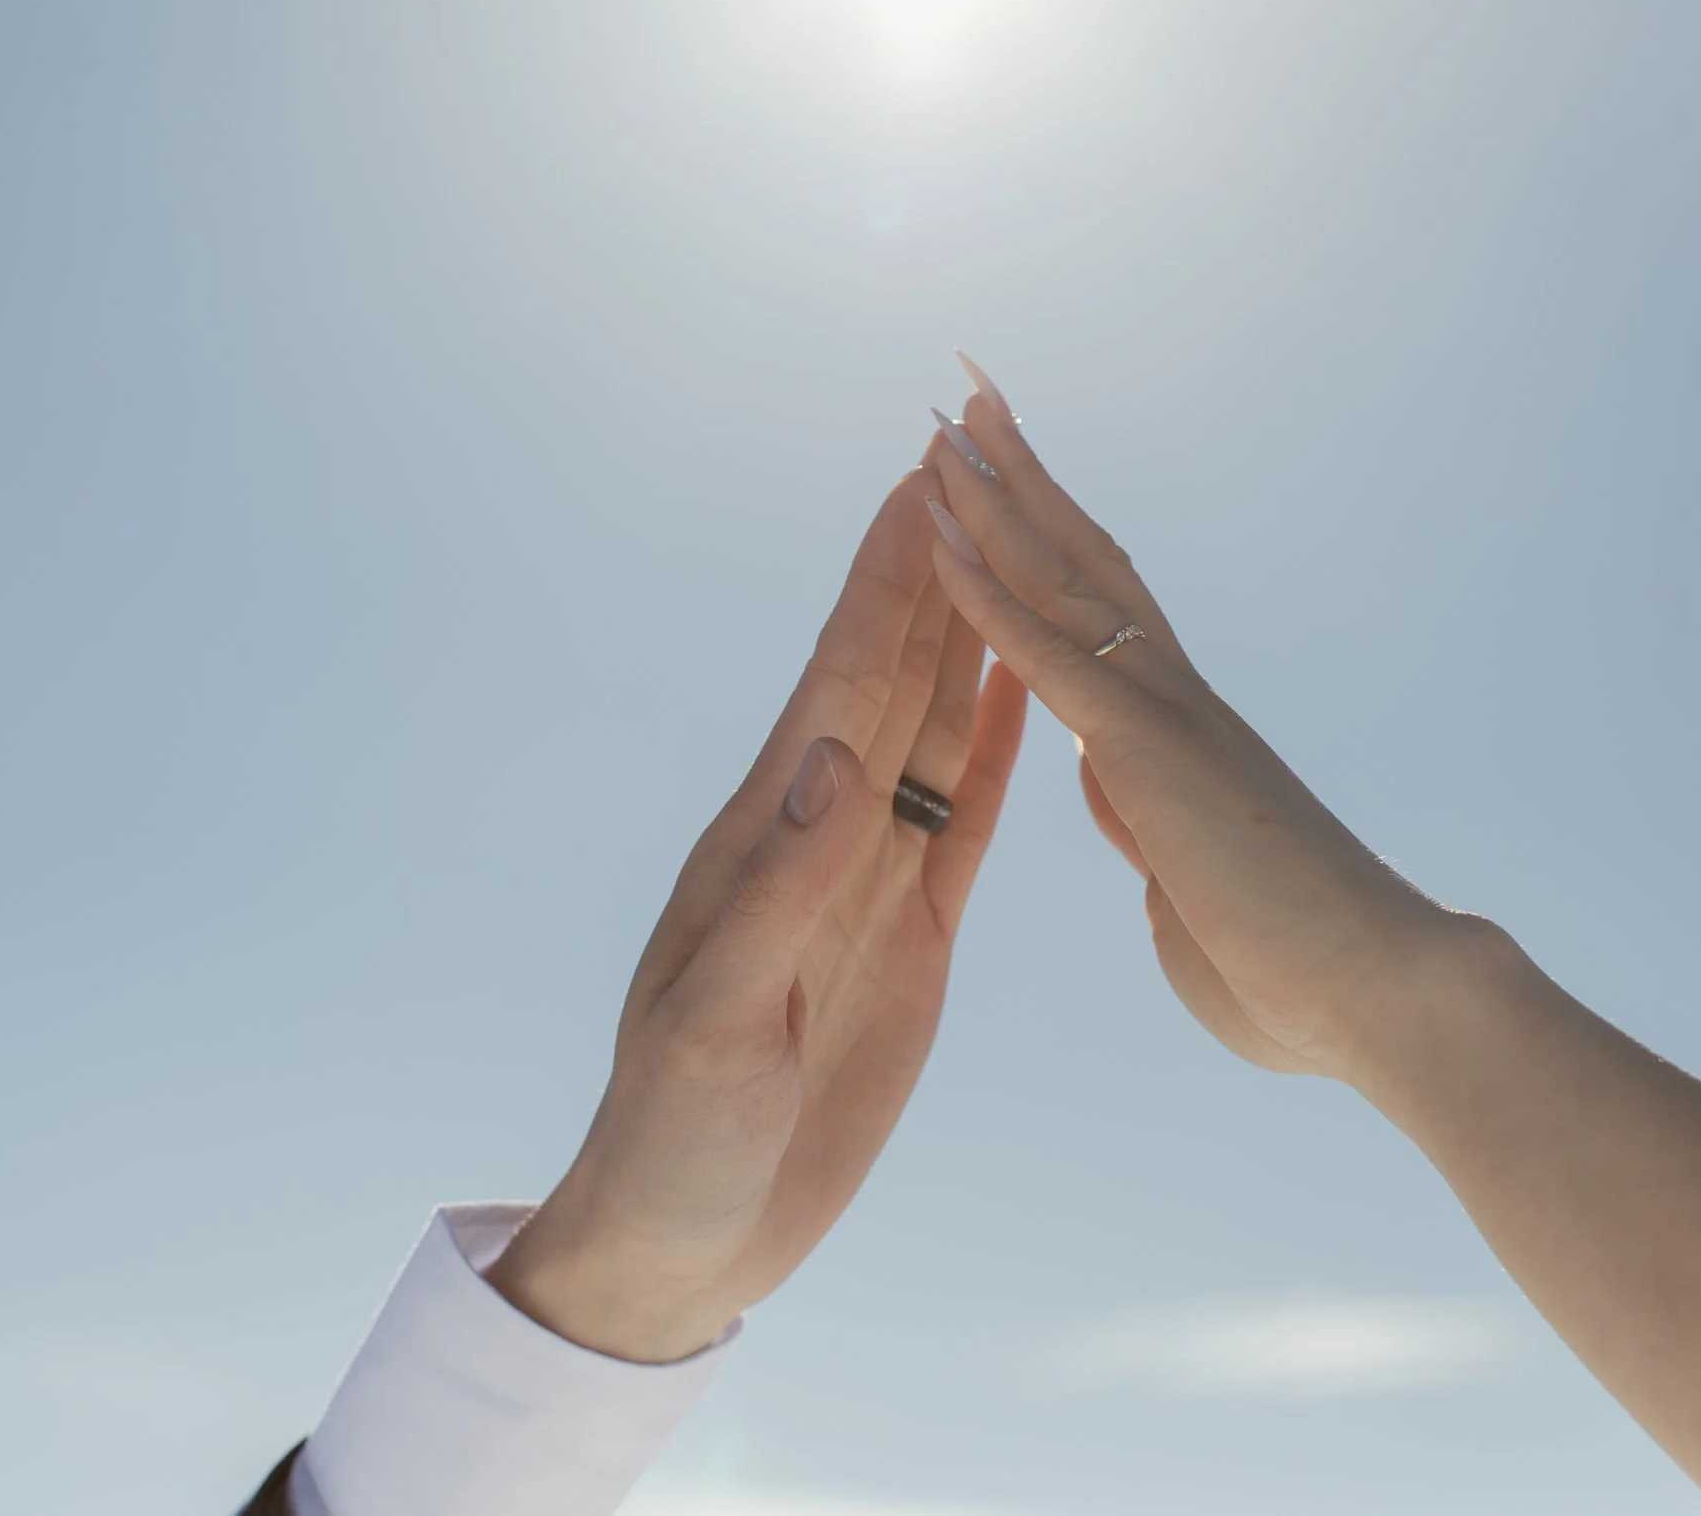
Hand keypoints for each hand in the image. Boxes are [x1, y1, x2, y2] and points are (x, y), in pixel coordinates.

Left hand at [487, 465, 1027, 1361]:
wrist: (691, 1234)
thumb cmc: (675, 1134)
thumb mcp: (720, 1019)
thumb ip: (777, 890)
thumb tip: (832, 756)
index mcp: (764, 837)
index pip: (837, 679)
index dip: (880, 579)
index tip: (918, 479)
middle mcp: (821, 836)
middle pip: (893, 676)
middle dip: (933, 571)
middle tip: (978, 466)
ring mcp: (870, 882)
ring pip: (938, 733)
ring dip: (971, 639)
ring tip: (1014, 550)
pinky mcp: (913, 939)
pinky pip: (969, 824)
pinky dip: (1002, 753)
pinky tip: (1025, 695)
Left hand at [922, 358, 1492, 1081]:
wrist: (1383, 1002)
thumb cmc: (1296, 975)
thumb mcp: (1187, 891)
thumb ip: (1149, 831)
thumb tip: (1121, 792)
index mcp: (1172, 739)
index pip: (1094, 614)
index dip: (1043, 542)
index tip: (1000, 479)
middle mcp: (1170, 704)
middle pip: (1080, 560)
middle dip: (1020, 474)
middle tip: (973, 388)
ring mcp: (1164, 720)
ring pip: (1063, 580)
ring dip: (998, 496)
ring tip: (952, 410)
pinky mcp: (1152, 757)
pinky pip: (1050, 658)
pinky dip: (989, 593)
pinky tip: (940, 533)